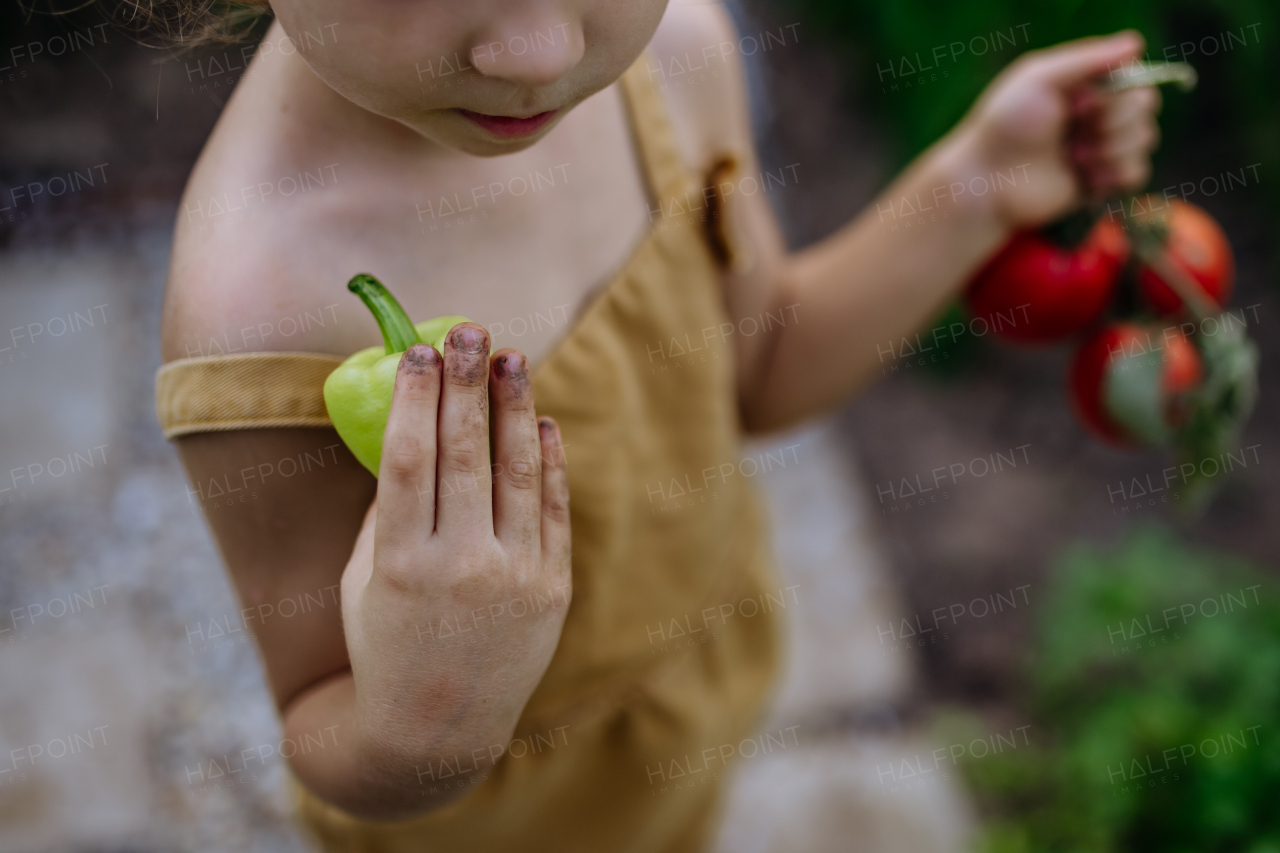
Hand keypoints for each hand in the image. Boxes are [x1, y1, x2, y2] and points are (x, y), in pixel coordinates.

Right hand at [338, 324, 570, 813]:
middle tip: (468, 331)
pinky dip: (550, 462)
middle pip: (465, 454)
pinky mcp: (553, 589)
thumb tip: (411, 435)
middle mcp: (462, 567)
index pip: (409, 460)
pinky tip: (539, 421)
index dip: (415, 398)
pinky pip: (553, 510)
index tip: (416, 351)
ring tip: (510, 357)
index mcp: (402, 564)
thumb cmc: (384, 643)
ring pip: (518, 473)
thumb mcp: (365, 581)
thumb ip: (387, 513)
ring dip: (513, 408)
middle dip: (466, 384)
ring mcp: (515, 578)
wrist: (437, 728)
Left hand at [946, 31, 1158, 228]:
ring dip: (1113, 147)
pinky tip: (1086, 177)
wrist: (988, 182)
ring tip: (1075, 158)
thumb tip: (1136, 44)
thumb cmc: (1005, 125)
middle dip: (1115, 120)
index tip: (1079, 103)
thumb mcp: (1038, 78)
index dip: (1117, 92)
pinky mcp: (1100, 182)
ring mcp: (1101, 147)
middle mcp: (1097, 112)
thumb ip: (1086, 58)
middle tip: (1076, 131)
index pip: (1135, 77)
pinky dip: (1117, 173)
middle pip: (1146, 106)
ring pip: (1146, 138)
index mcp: (1085, 85)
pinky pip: (1138, 172)